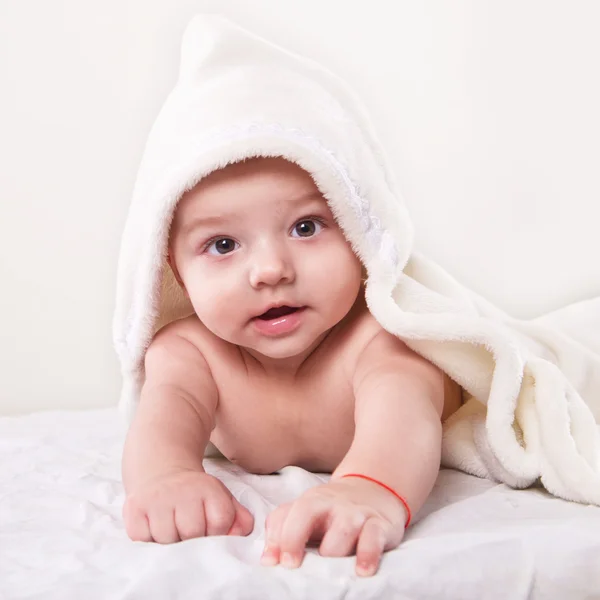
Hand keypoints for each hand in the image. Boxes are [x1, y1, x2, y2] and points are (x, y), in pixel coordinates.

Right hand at [123, 469, 253, 542]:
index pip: (220, 524)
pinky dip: (148, 539)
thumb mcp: (220, 498)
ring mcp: (156, 499)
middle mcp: (182, 491)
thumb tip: (240, 534)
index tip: (209, 528)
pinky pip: (142, 539)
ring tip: (171, 527)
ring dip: (169, 542)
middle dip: (192, 540)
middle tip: (188, 530)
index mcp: (208, 489)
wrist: (161, 470)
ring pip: (166, 540)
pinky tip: (154, 526)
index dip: (216, 533)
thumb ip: (237, 518)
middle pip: (192, 534)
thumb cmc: (194, 494)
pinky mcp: (135, 507)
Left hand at [261, 477, 406, 576]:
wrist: (374, 490)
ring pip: (343, 527)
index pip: (290, 514)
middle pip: (309, 512)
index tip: (275, 562)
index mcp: (311, 501)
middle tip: (293, 566)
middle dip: (297, 538)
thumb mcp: (305, 512)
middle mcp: (333, 504)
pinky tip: (362, 571)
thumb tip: (268, 559)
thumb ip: (282, 529)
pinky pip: (374, 537)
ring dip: (333, 550)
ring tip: (327, 573)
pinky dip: (368, 554)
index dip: (281, 537)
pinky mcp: (381, 525)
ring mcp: (357, 513)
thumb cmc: (332, 510)